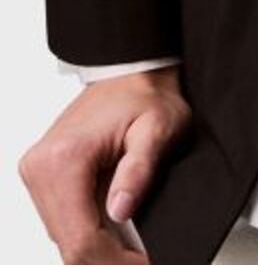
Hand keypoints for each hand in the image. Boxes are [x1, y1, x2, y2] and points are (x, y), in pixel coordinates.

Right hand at [18, 65, 191, 263]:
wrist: (128, 72)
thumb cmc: (145, 94)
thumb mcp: (158, 128)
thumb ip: (139, 170)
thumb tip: (121, 210)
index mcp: (64, 158)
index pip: (80, 238)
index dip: (113, 262)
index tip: (143, 264)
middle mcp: (40, 167)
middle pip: (68, 245)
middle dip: (107, 259)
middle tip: (141, 258)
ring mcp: (37, 173)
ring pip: (63, 238)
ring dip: (97, 247)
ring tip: (132, 241)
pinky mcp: (42, 177)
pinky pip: (62, 221)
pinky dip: (88, 230)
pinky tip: (114, 224)